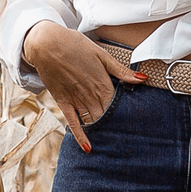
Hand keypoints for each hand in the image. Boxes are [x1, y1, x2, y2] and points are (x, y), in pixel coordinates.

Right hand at [21, 22, 143, 152]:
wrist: (47, 43)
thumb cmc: (75, 45)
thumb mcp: (101, 54)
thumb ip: (121, 70)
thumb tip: (143, 78)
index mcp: (103, 82)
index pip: (118, 104)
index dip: (126, 115)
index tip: (134, 125)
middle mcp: (90, 94)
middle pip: (106, 115)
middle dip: (115, 126)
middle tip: (126, 140)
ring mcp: (76, 99)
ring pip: (92, 120)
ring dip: (101, 131)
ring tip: (112, 144)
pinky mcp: (63, 101)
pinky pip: (73, 122)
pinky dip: (80, 135)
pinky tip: (87, 147)